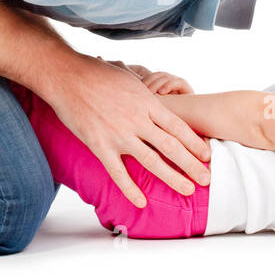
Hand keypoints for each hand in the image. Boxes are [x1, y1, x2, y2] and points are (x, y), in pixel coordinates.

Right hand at [50, 56, 211, 207]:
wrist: (67, 76)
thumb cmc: (97, 73)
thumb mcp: (130, 78)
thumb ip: (145, 92)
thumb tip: (157, 96)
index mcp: (146, 102)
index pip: (178, 126)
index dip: (194, 143)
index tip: (207, 155)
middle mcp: (137, 119)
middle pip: (171, 146)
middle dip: (192, 164)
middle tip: (207, 179)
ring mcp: (119, 134)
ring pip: (152, 161)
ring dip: (172, 177)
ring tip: (187, 190)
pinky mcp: (99, 145)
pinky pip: (118, 172)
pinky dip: (130, 189)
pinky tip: (141, 202)